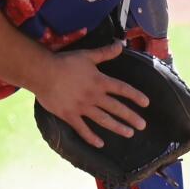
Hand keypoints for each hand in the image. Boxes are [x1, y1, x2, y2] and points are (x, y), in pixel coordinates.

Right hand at [34, 42, 149, 148]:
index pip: (122, 89)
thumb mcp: (87, 55)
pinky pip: (82, 129)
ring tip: (129, 133)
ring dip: (117, 127)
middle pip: (116, 108)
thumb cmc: (65, 62)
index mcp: (100, 81)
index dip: (135, 96)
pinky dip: (91, 137)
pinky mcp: (69, 115)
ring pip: (103, 120)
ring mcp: (82, 107)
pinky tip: (100, 144)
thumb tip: (121, 44)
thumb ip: (105, 53)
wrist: (43, 73)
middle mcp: (94, 96)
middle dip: (131, 117)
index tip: (146, 103)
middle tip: (142, 125)